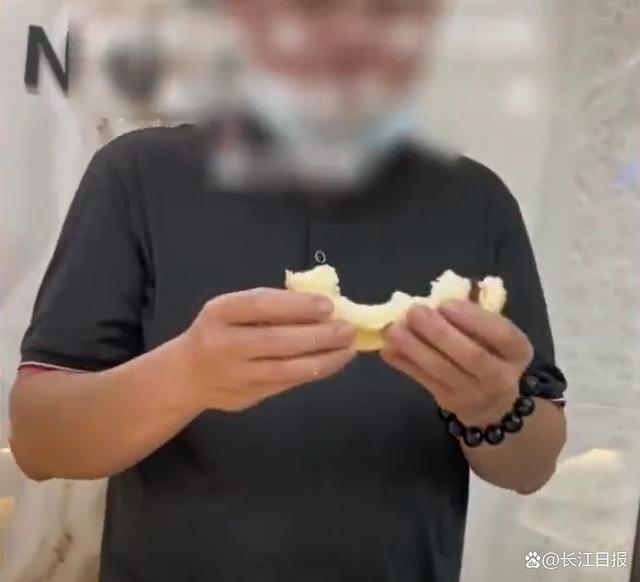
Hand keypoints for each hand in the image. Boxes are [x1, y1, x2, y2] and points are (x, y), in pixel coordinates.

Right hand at [180, 288, 356, 411]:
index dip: (295, 305)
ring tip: (349, 348)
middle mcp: (224, 345)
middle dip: (317, 335)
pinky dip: (314, 372)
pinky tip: (334, 362)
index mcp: (219, 313)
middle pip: (275, 341)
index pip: (259, 306)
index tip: (327, 305)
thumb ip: (267, 304)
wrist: (187, 375)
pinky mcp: (248, 396)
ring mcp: (236, 375)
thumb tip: (321, 304)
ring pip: (285, 369)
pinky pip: (287, 383)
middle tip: (348, 329)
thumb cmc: (219, 331)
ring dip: (323, 359)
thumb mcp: (231, 309)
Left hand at [381, 299, 533, 426]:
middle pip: (470, 355)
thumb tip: (448, 287)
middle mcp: (500, 377)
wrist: (493, 404)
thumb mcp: (495, 334)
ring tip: (394, 329)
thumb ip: (478, 312)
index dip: (473, 318)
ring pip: (442, 370)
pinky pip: (422, 381)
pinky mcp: (448, 402)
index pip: (501, 335)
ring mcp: (473, 393)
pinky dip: (403, 364)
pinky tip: (387, 348)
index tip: (446, 303)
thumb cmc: (491, 353)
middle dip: (439, 332)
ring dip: (414, 348)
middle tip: (414, 311)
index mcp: (517, 352)